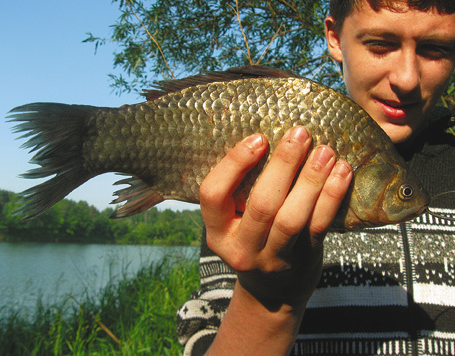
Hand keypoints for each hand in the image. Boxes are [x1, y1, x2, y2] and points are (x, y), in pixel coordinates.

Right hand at [200, 126, 352, 308]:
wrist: (271, 293)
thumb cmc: (252, 241)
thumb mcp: (233, 223)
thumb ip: (240, 191)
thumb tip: (266, 138)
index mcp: (217, 232)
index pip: (212, 195)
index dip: (233, 164)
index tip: (258, 138)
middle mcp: (241, 248)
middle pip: (261, 204)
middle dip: (283, 165)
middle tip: (300, 133)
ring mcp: (273, 257)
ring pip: (292, 217)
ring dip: (311, 180)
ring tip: (325, 150)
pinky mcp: (303, 259)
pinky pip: (318, 226)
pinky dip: (332, 196)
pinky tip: (342, 172)